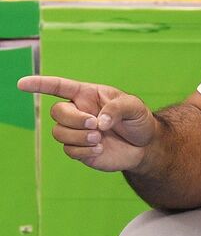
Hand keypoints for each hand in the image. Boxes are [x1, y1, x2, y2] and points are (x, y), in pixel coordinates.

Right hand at [18, 74, 155, 171]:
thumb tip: (98, 122)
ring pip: (59, 132)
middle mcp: (78, 112)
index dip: (40, 84)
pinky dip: (84, 151)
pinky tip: (101, 149)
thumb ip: (117, 109)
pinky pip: (69, 150)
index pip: (59, 87)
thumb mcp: (134, 106)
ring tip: (100, 138)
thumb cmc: (138, 119)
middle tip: (95, 125)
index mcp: (87, 95)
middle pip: (57, 112)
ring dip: (79, 136)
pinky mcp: (79, 149)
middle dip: (73, 119)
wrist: (144, 144)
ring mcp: (76, 131)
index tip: (21, 84)